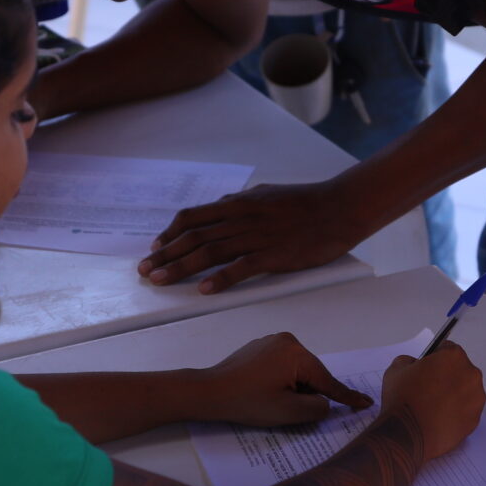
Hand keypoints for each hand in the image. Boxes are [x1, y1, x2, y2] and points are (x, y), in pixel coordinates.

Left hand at [140, 179, 375, 292]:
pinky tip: (203, 291)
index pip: (192, 218)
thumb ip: (240, 204)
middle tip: (146, 271)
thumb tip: (218, 211)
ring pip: (209, 253)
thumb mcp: (266, 194)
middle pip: (193, 237)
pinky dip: (219, 279)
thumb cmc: (305, 202)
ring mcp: (256, 236)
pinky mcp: (274, 254)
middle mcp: (241, 218)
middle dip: (165, 255)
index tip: (155, 247)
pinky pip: (240, 268)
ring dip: (181, 268)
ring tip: (161, 281)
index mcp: (238, 203)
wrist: (339, 207)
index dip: (169, 233)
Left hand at [191, 334, 371, 426]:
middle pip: (312, 374)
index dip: (346, 397)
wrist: (209, 391)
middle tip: (290, 411)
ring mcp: (272, 341)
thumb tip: (324, 402)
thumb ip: (317, 408)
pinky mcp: (260, 347)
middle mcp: (288, 340)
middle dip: (309, 393)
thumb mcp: (289, 412)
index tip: (365, 403)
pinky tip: (266, 392)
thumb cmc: (248, 402)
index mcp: (297, 354)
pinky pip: (282, 365)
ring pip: (297, 370)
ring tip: (273, 402)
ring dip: (294, 387)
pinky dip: (282, 380)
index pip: (328, 381)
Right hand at [380, 345, 485, 458]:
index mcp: (454, 357)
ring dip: (453, 395)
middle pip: (459, 370)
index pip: (447, 349)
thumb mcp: (396, 369)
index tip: (428, 368)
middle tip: (429, 389)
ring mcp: (476, 399)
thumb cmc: (402, 400)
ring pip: (465, 391)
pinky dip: (456, 413)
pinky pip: (466, 411)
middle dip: (447, 376)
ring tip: (433, 407)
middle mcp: (471, 375)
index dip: (435, 358)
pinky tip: (439, 418)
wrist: (407, 434)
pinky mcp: (475, 420)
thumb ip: (409, 361)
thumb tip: (415, 365)